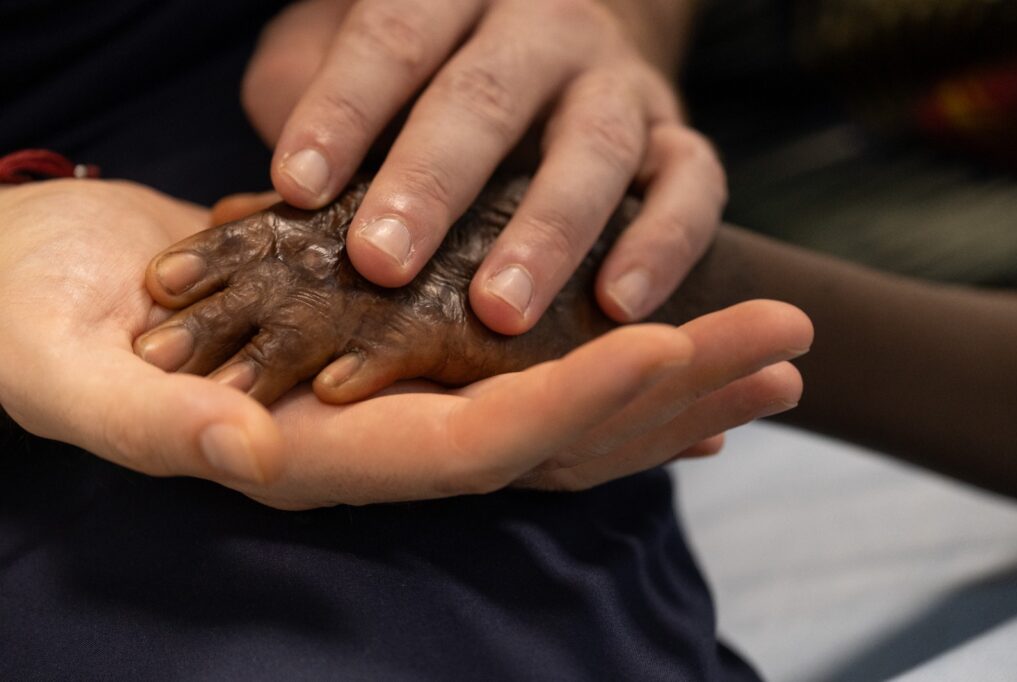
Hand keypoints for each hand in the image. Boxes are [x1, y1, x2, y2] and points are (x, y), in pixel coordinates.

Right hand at [0, 181, 807, 508]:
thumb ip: (168, 429)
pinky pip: (523, 367)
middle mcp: (372, 442)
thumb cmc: (36, 328)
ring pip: (557, 403)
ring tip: (770, 350)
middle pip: (554, 433)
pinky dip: (602, 359)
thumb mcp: (82, 378)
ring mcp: (392, 400)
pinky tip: (669, 352)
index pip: (477, 443)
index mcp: (313, 456)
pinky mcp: (398, 352)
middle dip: (673, 390)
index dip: (578, 398)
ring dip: (667, 376)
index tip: (676, 345)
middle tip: (788, 345)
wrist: (31, 290)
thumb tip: (257, 453)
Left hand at [243, 0, 723, 334]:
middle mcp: (542, 30)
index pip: (393, 38)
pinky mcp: (676, 137)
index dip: (344, 110)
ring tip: (499, 311)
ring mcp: (616, 84)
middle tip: (382, 263)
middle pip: (487, 94)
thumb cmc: (434, 64)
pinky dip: (663, 243)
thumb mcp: (355, 52)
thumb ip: (309, 98)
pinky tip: (619, 306)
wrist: (561, 32)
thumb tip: (259, 200)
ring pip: (594, 148)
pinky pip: (692, 185)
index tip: (293, 188)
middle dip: (434, 180)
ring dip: (548, 231)